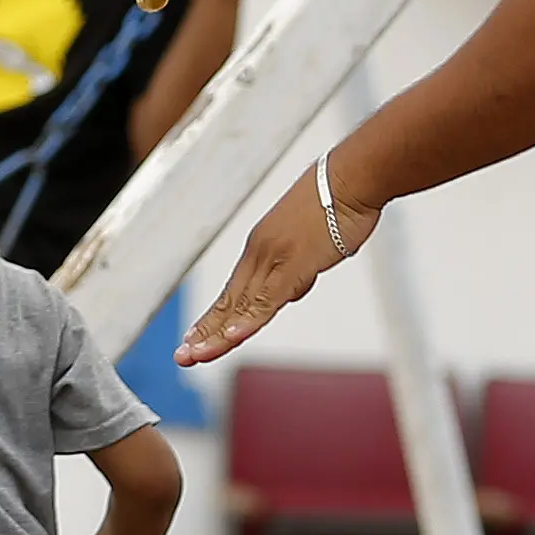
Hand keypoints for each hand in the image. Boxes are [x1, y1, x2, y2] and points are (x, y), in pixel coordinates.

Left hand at [183, 155, 378, 365]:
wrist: (353, 178)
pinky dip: (248, 320)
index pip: (233, 292)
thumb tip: (291, 289)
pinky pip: (266, 299)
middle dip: (205, 332)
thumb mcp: (312, 244)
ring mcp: (274, 259)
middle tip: (182, 356)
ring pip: (240, 305)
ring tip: (195, 355)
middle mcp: (261, 253)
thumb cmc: (339, 203)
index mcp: (263, 248)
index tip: (196, 338)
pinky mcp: (292, 265)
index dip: (214, 318)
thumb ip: (298, 269)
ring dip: (217, 334)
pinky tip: (232, 337)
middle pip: (229, 301)